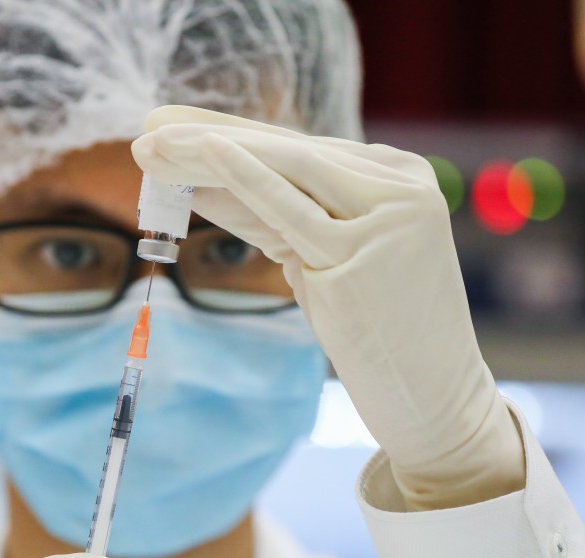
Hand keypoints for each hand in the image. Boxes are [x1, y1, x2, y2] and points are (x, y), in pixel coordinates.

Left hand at [132, 106, 523, 509]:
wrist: (436, 399)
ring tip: (151, 145)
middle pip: (286, 154)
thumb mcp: (329, 259)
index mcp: (401, 177)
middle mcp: (400, 188)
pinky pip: (287, 210)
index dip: (232, 137)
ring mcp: (383, 219)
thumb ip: (280, 218)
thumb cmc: (381, 329)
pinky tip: (207, 151)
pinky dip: (243, 176)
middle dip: (209, 139)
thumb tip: (205, 184)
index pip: (299, 151)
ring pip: (281, 172)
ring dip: (207, 155)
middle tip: (148, 133)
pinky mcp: (358, 257)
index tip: (175, 132)